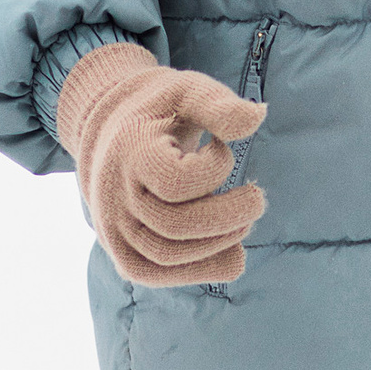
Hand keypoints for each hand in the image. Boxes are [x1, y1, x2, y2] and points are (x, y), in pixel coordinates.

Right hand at [55, 42, 265, 286]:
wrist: (112, 136)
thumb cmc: (161, 113)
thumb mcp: (188, 94)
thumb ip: (218, 105)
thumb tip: (258, 116)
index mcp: (128, 155)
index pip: (177, 182)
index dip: (214, 167)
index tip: (221, 147)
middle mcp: (114, 198)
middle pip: (174, 227)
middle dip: (228, 217)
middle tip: (257, 199)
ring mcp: (114, 231)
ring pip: (167, 257)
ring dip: (218, 245)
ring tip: (245, 222)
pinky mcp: (124, 254)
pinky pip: (159, 275)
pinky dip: (201, 270)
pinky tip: (234, 254)